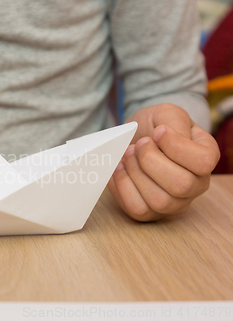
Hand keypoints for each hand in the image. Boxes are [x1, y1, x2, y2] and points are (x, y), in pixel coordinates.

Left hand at [108, 103, 219, 220]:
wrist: (134, 138)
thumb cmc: (154, 127)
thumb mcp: (166, 113)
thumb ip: (172, 120)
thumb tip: (164, 136)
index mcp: (206, 158)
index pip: (203, 162)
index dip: (175, 146)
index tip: (157, 132)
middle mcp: (196, 185)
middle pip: (180, 185)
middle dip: (149, 160)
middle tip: (138, 144)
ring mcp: (174, 203)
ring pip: (158, 201)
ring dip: (135, 173)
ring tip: (128, 155)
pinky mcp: (150, 212)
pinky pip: (137, 209)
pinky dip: (122, 186)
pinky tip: (120, 169)